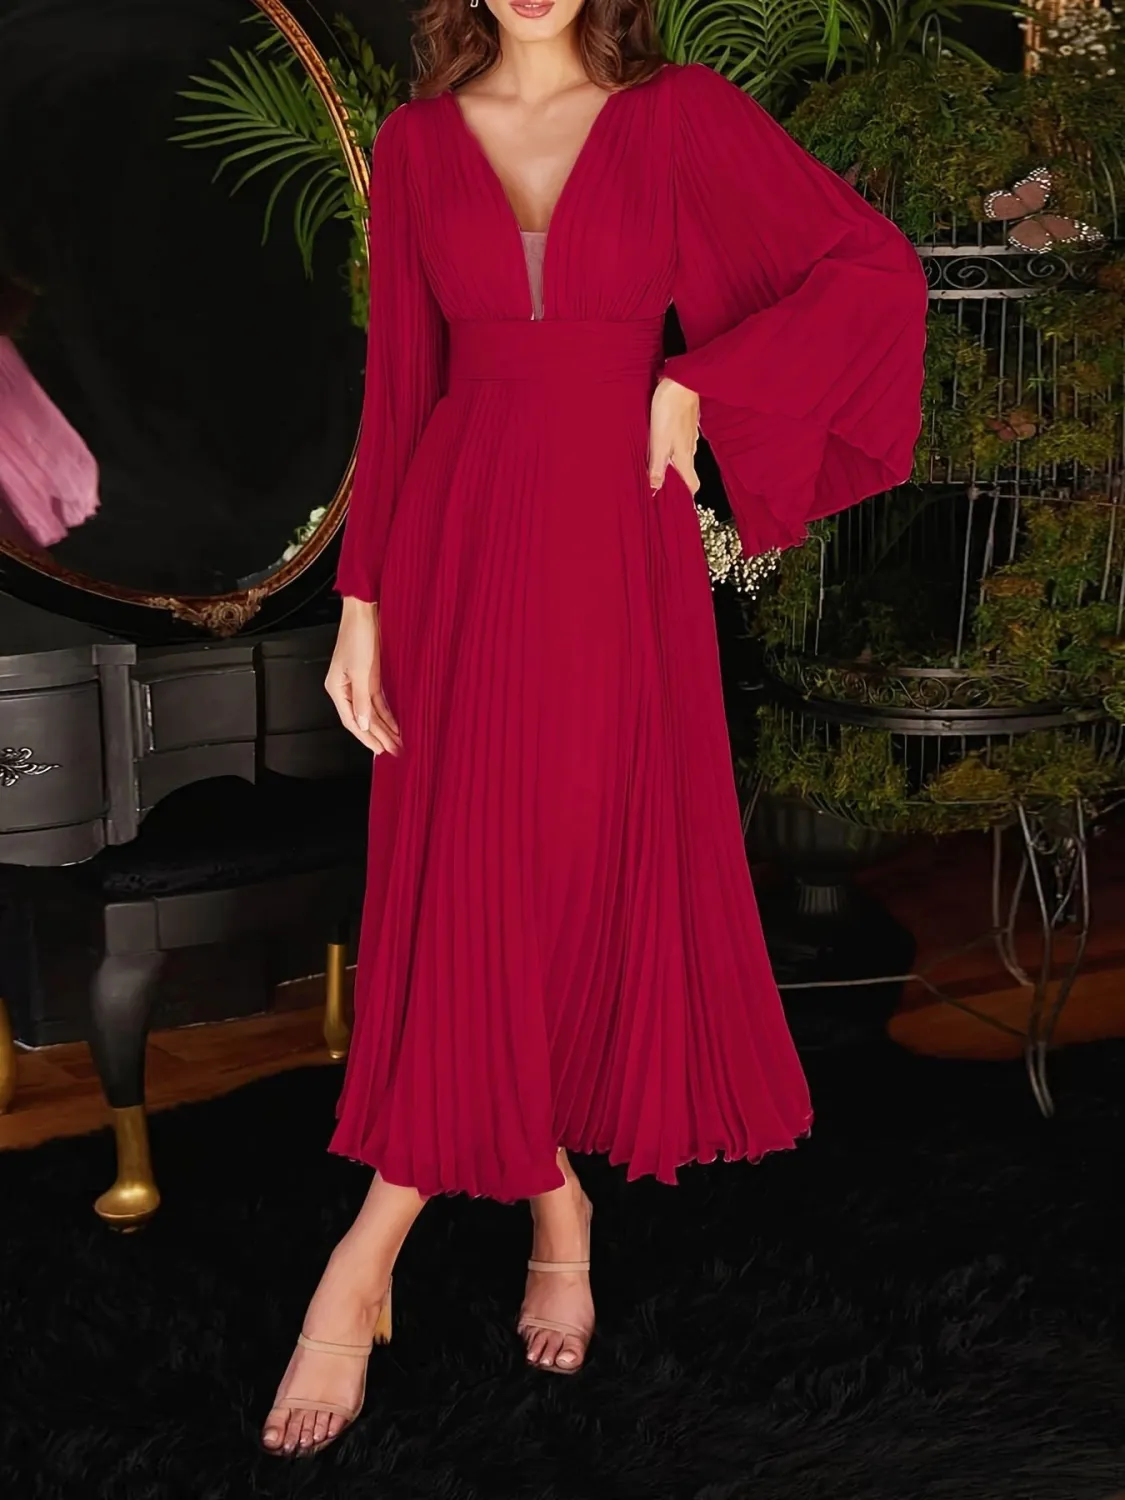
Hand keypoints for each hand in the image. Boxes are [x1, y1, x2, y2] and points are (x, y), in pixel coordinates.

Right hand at [325, 598, 402, 756]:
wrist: (365, 612)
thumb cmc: (358, 636)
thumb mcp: (360, 671)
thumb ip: (361, 700)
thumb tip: (363, 725)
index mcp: (337, 689)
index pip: (351, 722)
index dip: (366, 738)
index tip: (381, 751)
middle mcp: (346, 689)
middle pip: (363, 720)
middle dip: (378, 736)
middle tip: (395, 751)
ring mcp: (358, 683)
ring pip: (371, 712)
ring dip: (384, 727)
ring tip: (397, 743)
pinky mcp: (370, 676)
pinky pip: (378, 701)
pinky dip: (387, 713)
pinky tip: (395, 724)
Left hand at [648, 377, 700, 494]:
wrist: (681, 382)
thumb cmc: (669, 411)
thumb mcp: (659, 442)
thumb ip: (657, 467)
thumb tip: (655, 488)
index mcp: (685, 456)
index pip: (693, 484)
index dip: (687, 495)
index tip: (679, 503)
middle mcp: (691, 447)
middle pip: (688, 471)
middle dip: (679, 480)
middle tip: (664, 486)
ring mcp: (691, 434)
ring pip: (684, 454)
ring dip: (675, 462)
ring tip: (660, 465)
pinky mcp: (688, 422)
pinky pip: (682, 440)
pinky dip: (674, 445)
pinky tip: (664, 441)